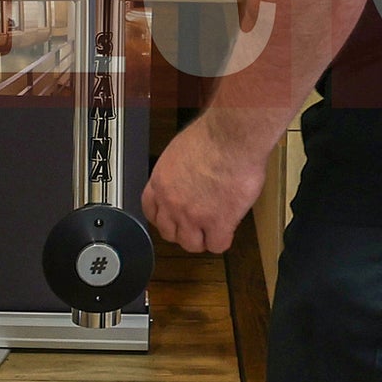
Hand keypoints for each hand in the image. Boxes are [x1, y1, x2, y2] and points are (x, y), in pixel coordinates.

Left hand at [141, 115, 269, 254]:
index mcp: (160, 182)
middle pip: (169, 233)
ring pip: (191, 244)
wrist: (231, 137)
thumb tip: (185, 179)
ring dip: (203, 239)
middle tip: (197, 224)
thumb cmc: (212, 136)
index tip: (173, 218)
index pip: (151, 211)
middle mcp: (171, 202)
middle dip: (183, 231)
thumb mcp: (180, 152)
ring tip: (214, 229)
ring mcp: (192, 215)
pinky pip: (217, 245)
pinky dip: (223, 239)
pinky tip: (229, 228)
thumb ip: (178, 173)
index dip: (164, 218)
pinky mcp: (217, 223)